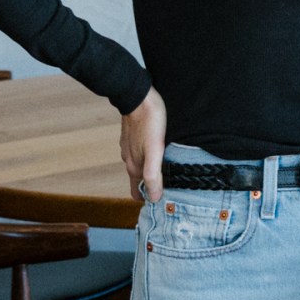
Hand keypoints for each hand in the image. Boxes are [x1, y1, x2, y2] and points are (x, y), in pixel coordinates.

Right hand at [120, 89, 166, 203]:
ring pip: (140, 166)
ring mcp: (130, 148)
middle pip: (139, 181)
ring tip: (167, 173)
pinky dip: (148, 158)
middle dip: (151, 188)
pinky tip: (159, 153)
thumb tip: (154, 198)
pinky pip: (140, 153)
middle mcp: (129, 159)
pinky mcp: (133, 137)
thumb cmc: (149, 121)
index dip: (148, 199)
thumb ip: (153, 174)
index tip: (163, 203)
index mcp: (134, 166)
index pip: (137, 193)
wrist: (137, 96)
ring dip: (150, 172)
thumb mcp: (154, 150)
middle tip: (170, 190)